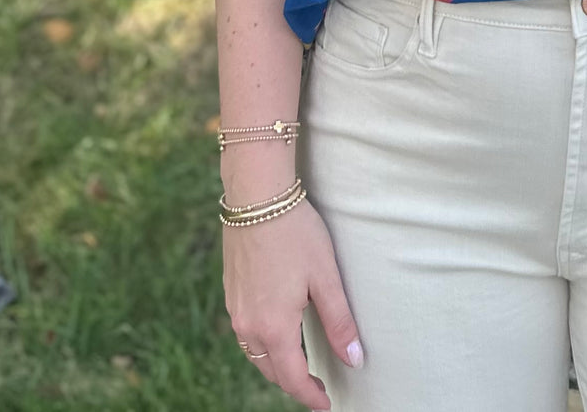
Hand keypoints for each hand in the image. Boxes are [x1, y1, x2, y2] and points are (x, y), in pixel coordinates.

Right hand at [224, 198, 362, 410]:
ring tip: (300, 363)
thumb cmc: (295, 233)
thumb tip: (355, 359)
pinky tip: (278, 332)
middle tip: (317, 386)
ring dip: (277, 364)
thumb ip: (339, 321)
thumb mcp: (325, 276)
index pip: (292, 378)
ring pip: (255, 353)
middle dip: (293, 382)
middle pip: (271, 370)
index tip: (327, 406)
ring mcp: (235, 309)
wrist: (257, 197)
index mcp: (274, 326)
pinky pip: (246, 333)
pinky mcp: (231, 292)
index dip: (310, 396)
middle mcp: (248, 325)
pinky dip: (263, 343)